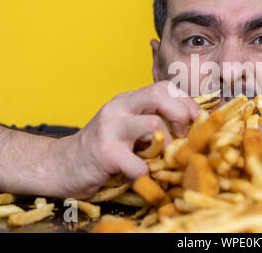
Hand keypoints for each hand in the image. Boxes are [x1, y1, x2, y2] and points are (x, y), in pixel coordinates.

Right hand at [51, 81, 200, 198]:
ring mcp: (110, 129)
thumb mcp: (126, 124)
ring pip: (153, 125)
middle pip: (159, 94)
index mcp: (127, 100)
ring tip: (161, 158)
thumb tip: (190, 124)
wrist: (63, 164)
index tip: (197, 121)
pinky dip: (146, 172)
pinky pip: (138, 163)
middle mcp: (118, 108)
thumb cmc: (104, 147)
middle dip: (180, 114)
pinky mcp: (105, 154)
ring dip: (166, 146)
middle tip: (181, 136)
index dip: (186, 102)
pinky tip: (141, 175)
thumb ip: (151, 119)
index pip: (164, 87)